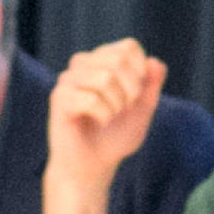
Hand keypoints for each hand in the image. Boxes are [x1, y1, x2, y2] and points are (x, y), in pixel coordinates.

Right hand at [47, 40, 167, 190]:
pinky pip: (91, 99)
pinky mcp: (59, 98)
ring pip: (105, 78)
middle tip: (124, 109)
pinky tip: (98, 123)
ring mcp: (68, 79)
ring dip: (117, 105)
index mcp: (102, 61)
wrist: (93, 165)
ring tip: (110, 117)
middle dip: (132, 89)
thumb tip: (155, 62)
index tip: (137, 94)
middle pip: (118, 59)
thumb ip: (152, 85)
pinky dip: (104, 116)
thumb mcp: (143, 109)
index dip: (141, 71)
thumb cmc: (116, 136)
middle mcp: (82, 64)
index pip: (128, 47)